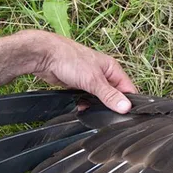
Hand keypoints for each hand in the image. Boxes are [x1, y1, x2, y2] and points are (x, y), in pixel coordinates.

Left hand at [0, 30, 137, 112]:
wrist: (43, 55)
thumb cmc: (69, 59)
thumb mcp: (93, 80)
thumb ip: (109, 95)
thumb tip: (126, 107)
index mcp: (112, 68)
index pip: (128, 89)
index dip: (128, 102)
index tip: (126, 115)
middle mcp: (103, 74)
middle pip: (114, 95)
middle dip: (111, 106)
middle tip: (109, 116)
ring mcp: (90, 80)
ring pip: (100, 99)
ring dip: (96, 106)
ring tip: (93, 112)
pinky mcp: (79, 86)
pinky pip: (87, 99)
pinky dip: (85, 104)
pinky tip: (81, 108)